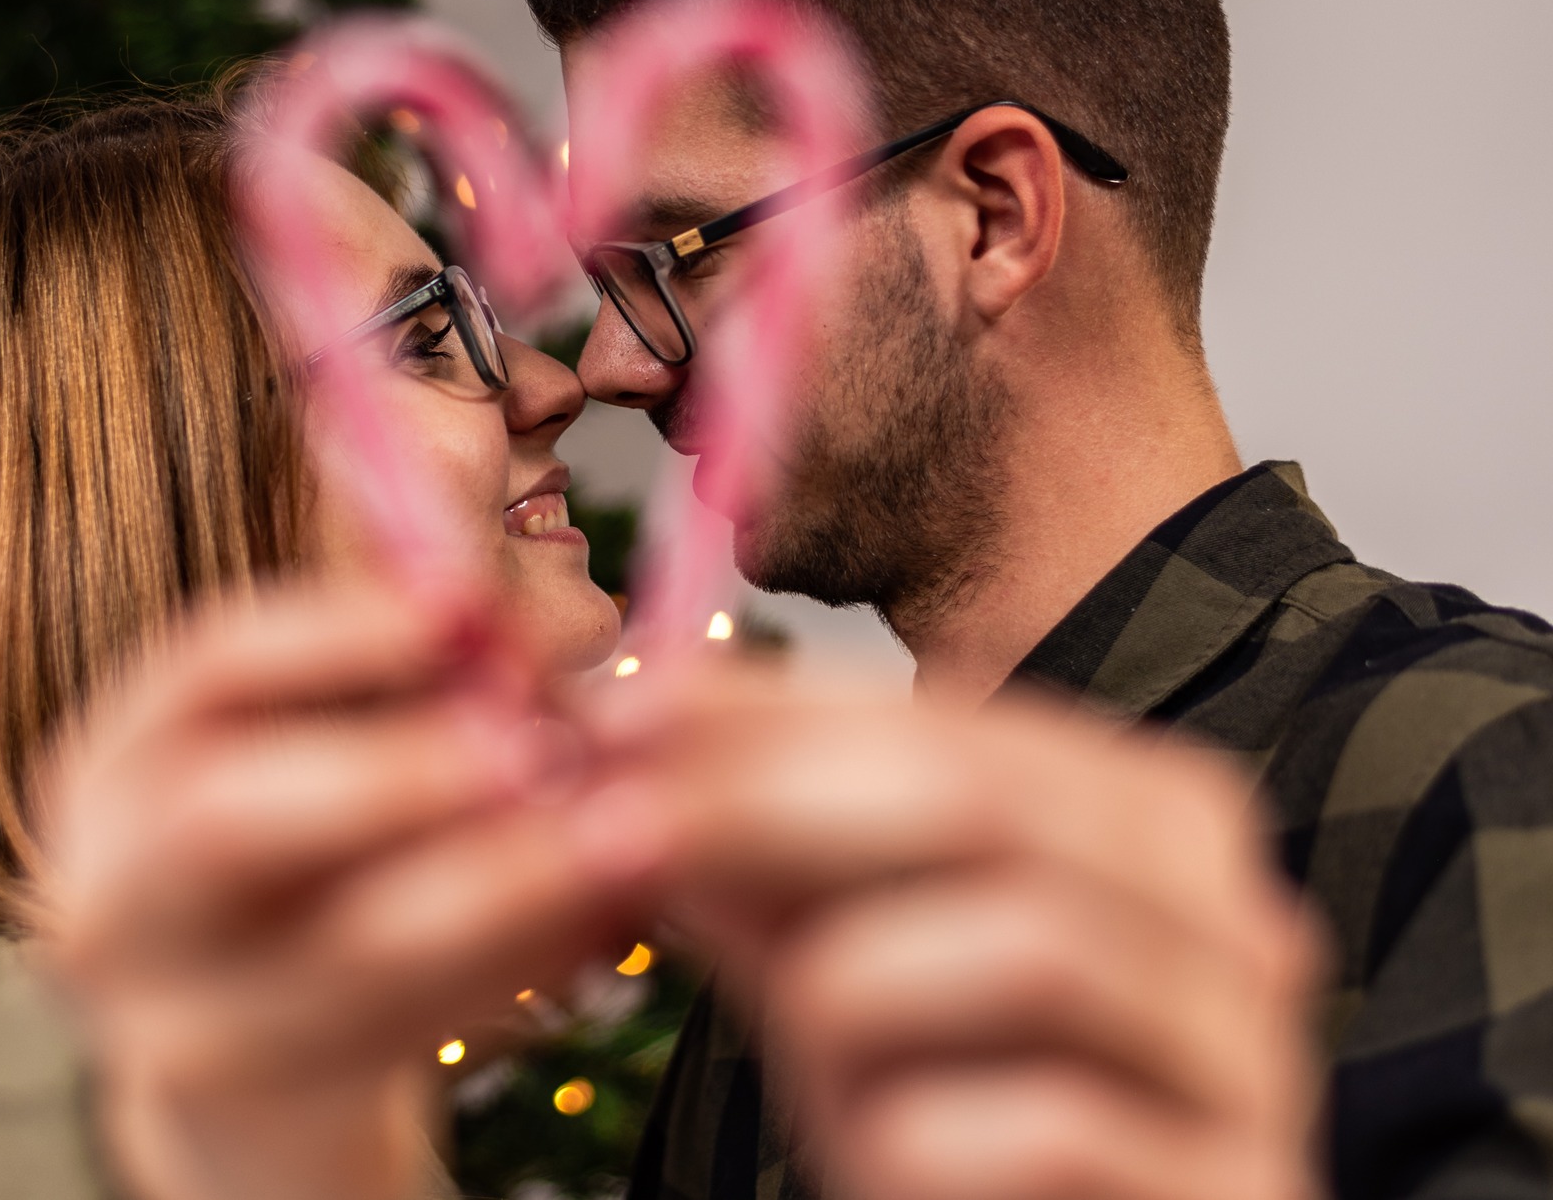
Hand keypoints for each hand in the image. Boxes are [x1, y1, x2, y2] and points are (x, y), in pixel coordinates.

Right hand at [34, 583, 658, 1199]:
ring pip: (348, 948)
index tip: (465, 600)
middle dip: (398, 770)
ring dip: (504, 879)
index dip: (335, 628)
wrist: (245, 1084)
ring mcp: (170, 1022)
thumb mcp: (291, 751)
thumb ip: (377, 644)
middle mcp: (106, 898)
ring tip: (622, 829)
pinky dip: (525, 961)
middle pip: (226, 821)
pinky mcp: (269, 1103)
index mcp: (104, 774)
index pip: (203, 671)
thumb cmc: (293, 867)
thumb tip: (465, 490)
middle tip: (535, 744)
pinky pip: (417, 1028)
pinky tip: (608, 913)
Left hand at [579, 660, 1325, 1199]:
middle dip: (769, 806)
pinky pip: (1057, 1128)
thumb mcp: (839, 975)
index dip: (772, 711)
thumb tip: (634, 734)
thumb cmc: (946, 1130)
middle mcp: (1239, 923)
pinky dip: (920, 1138)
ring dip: (850, 987)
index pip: (950, 723)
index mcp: (1155, 826)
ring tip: (792, 1038)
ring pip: (1038, 949)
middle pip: (992, 809)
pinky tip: (878, 1158)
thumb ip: (761, 863)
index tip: (614, 714)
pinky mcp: (1239, 1193)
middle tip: (611, 831)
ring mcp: (1252, 1069)